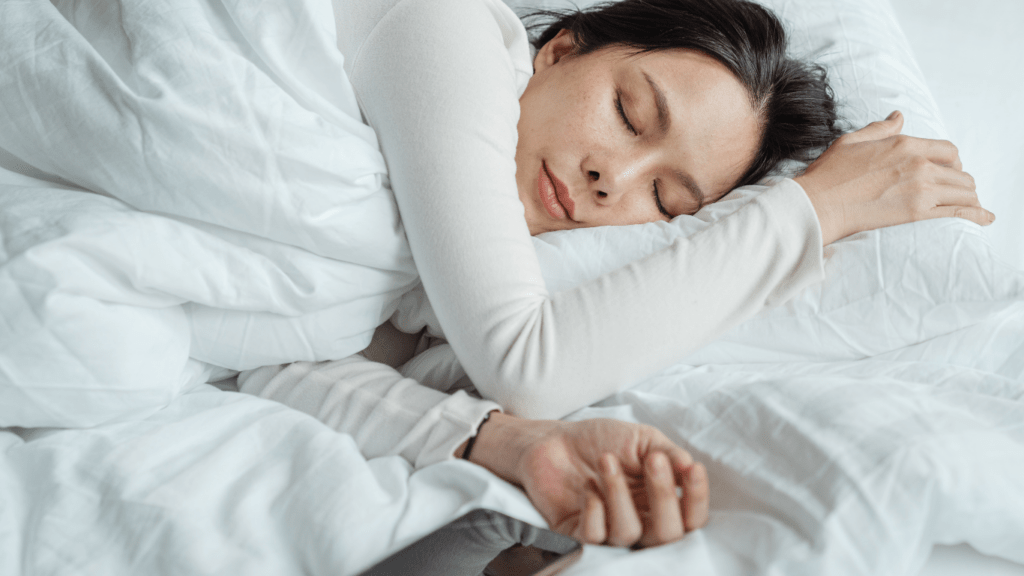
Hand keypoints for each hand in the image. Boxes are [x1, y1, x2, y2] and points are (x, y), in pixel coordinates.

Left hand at [464, 413, 709, 548]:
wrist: (553, 439)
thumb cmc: (600, 440)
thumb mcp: (642, 439)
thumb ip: (669, 453)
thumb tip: (689, 467)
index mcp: (659, 502)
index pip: (690, 518)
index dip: (697, 499)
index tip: (692, 469)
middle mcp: (639, 521)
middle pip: (667, 535)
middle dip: (663, 496)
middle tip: (652, 460)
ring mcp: (609, 530)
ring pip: (628, 534)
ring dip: (619, 493)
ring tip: (606, 460)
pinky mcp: (578, 533)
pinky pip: (594, 537)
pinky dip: (594, 510)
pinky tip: (588, 487)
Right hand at [794, 111, 993, 244]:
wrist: (819, 204)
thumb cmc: (829, 174)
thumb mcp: (852, 141)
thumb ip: (880, 129)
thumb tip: (898, 118)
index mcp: (905, 144)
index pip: (948, 150)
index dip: (952, 161)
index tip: (948, 170)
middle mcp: (919, 164)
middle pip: (960, 172)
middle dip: (960, 181)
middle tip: (954, 191)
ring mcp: (921, 189)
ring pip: (964, 191)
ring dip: (968, 198)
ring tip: (968, 205)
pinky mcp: (917, 213)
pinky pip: (958, 212)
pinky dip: (976, 215)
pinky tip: (985, 218)